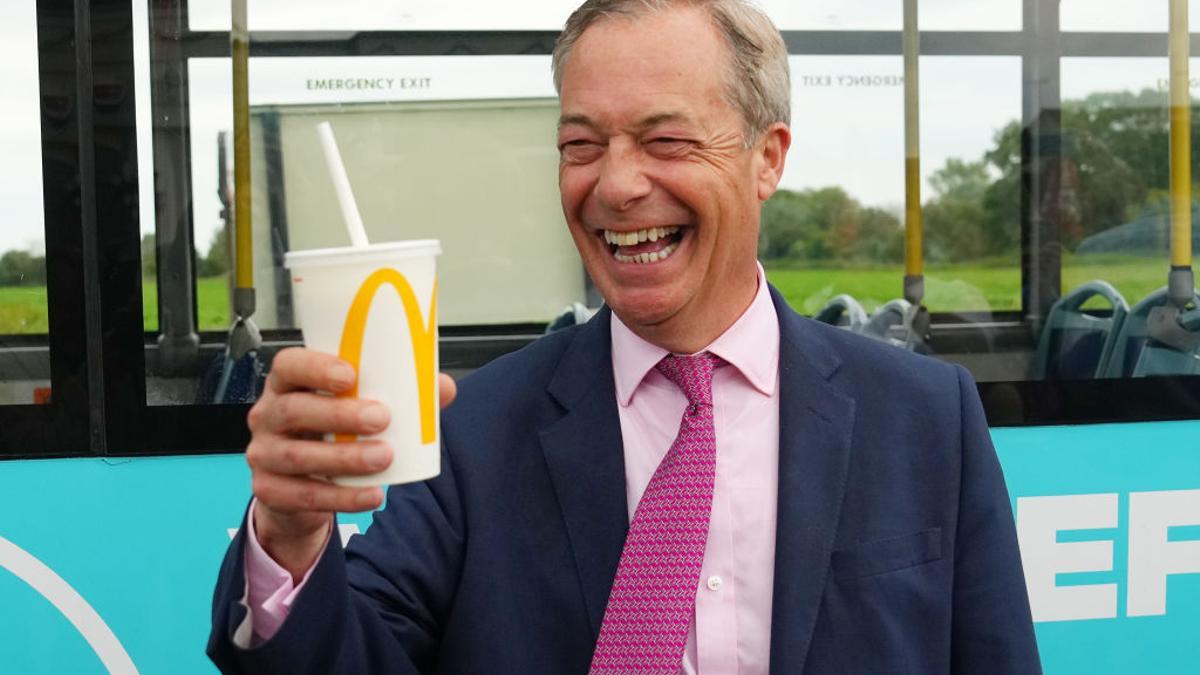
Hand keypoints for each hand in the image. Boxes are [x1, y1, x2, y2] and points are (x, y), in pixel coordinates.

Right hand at [245, 347, 456, 579]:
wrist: (301, 488)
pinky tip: (372, 495)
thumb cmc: (332, 434)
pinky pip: (305, 495)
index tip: (350, 375)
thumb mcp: (357, 409)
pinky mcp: (270, 491)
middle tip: (381, 418)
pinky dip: (342, 498)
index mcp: (288, 385)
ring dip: (345, 457)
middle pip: (294, 410)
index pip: (289, 365)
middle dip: (339, 414)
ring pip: (298, 455)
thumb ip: (400, 396)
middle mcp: (268, 416)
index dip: (315, 367)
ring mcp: (264, 454)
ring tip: (384, 457)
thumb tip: (444, 388)